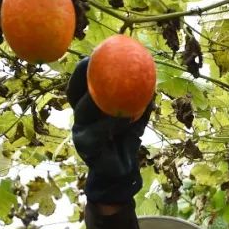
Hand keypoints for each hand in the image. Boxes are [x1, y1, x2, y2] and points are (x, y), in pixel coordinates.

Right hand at [67, 56, 153, 203]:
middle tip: (96, 66)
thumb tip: (152, 79)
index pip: (78, 87)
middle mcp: (80, 120)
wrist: (121, 172)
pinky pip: (98, 133)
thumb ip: (139, 100)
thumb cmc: (126, 141)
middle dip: (83, 79)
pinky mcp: (87, 149)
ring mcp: (80, 134)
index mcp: (87, 109)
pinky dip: (112, 124)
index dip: (81, 71)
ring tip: (116, 90)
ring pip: (85, 112)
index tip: (93, 56)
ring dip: (101, 101)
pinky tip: (125, 119)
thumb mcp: (134, 117)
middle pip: (75, 96)